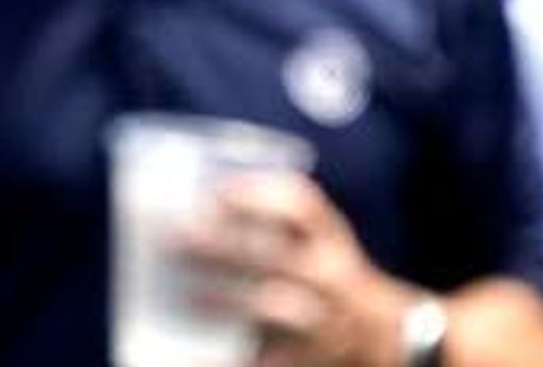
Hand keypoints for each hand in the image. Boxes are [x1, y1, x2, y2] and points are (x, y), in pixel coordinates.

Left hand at [174, 167, 411, 366]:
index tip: (216, 192)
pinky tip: (195, 356)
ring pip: (279, 307)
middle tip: (175, 237)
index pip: (301, 206)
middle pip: (276, 256)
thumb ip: (263, 220)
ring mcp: (325, 318)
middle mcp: (330, 274)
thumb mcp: (309, 237)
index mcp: (327, 236)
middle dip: (225, 246)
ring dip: (229, 299)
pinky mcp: (311, 356)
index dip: (258, 195)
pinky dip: (234, 359)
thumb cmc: (316, 268)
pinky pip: (272, 359)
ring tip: (186, 296)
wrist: (376, 330)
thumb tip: (166, 203)